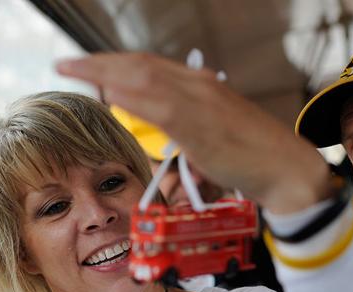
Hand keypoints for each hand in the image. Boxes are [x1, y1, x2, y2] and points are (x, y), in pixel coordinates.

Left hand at [56, 52, 331, 213]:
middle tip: (66, 63)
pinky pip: (161, 105)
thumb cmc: (254, 155)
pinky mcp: (203, 127)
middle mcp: (199, 86)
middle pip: (140, 65)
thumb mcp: (215, 134)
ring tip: (74, 70)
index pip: (149, 66)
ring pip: (145, 78)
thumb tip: (164, 134)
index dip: (114, 63)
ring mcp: (201, 104)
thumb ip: (187, 127)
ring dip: (105, 71)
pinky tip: (108, 92)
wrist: (286, 168)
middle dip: (99, 62)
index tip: (88, 66)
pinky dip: (132, 96)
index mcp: (202, 86)